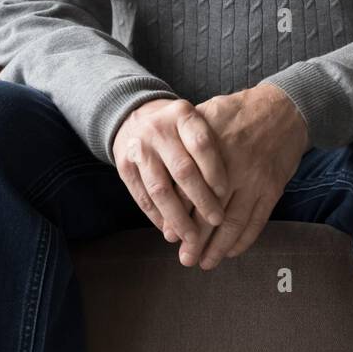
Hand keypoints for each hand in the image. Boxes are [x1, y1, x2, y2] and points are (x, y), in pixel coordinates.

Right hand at [112, 97, 229, 262]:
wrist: (133, 117)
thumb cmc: (177, 127)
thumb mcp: (194, 122)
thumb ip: (211, 146)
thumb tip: (229, 189)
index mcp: (181, 114)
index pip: (202, 144)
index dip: (214, 171)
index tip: (225, 193)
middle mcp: (158, 129)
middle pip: (182, 170)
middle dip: (201, 200)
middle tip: (216, 219)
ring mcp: (138, 148)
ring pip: (160, 190)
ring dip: (178, 218)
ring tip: (193, 237)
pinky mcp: (123, 166)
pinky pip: (143, 198)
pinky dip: (158, 218)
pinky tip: (171, 230)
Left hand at [166, 83, 308, 271]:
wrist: (285, 107)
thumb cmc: (240, 111)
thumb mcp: (209, 114)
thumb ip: (187, 141)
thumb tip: (164, 171)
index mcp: (210, 149)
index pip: (187, 189)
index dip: (177, 215)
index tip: (168, 235)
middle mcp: (231, 166)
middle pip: (208, 211)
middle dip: (194, 240)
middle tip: (184, 258)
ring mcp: (255, 179)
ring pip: (233, 222)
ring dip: (218, 247)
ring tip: (205, 262)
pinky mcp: (273, 187)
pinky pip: (256, 221)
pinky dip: (243, 240)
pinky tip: (231, 251)